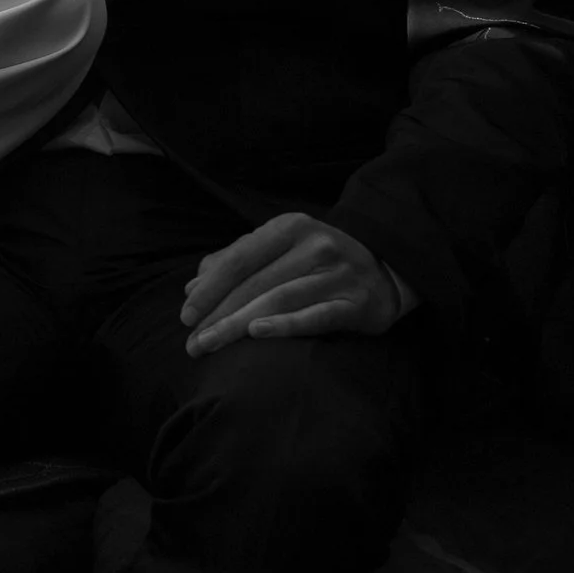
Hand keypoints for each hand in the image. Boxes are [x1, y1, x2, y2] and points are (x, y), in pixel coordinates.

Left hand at [180, 215, 403, 358]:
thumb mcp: (280, 247)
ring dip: (239, 325)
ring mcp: (337, 273)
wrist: (387, 268)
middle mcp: (314, 245)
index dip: (209, 287)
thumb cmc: (319, 260)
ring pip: (278, 299)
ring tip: (210, 345)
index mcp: (290, 227)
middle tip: (192, 343)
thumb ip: (236, 260)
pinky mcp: (356, 302)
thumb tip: (192, 287)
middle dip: (218, 315)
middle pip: (255, 283)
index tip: (186, 315)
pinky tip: (258, 333)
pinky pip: (316, 315)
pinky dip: (286, 324)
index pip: (239, 258)